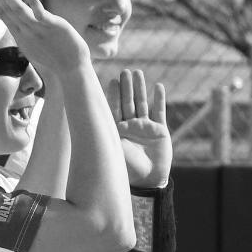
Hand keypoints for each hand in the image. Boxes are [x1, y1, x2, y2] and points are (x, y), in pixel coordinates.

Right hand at [0, 0, 91, 76]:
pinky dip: (33, 2)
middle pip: (7, 9)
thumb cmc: (55, 59)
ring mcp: (38, 29)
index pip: (3, 14)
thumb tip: (21, 25)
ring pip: (18, 9)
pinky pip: (40, 13)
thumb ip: (27, 33)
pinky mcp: (52, 26)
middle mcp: (26, 32)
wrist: (71, 70)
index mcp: (21, 35)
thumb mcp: (34, 46)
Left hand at [115, 69, 171, 185]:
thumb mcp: (115, 150)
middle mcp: (131, 127)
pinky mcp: (160, 131)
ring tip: (138, 73)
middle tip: (125, 72)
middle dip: (127, 87)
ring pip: (143, 104)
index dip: (114, 95)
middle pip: (129, 102)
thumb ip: (107, 136)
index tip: (112, 80)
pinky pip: (160, 112)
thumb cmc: (129, 168)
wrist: (149, 180)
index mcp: (119, 131)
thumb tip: (91, 121)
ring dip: (141, 89)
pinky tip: (158, 87)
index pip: (115, 108)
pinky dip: (159, 100)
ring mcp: (146, 128)